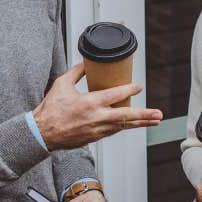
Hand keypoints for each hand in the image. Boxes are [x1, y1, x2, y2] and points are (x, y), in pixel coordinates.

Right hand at [34, 63, 162, 149]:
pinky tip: (133, 123)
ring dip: (140, 123)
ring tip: (155, 121)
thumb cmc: (50, 109)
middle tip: (158, 114)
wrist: (42, 133)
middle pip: (126, 116)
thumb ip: (76, 72)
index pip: (115, 95)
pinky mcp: (95, 138)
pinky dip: (124, 126)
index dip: (129, 90)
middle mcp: (96, 117)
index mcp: (89, 102)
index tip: (138, 86)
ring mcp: (97, 130)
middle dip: (144, 115)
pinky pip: (113, 131)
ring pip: (123, 126)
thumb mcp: (62, 84)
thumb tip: (87, 63)